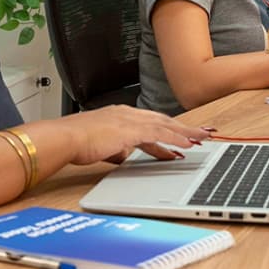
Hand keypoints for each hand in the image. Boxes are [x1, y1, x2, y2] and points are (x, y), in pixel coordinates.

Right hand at [59, 105, 211, 164]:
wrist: (65, 138)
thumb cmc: (76, 142)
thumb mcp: (102, 146)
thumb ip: (117, 148)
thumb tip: (125, 154)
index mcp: (121, 115)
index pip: (151, 122)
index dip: (169, 129)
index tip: (182, 137)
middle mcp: (128, 114)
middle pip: (163, 120)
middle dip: (184, 128)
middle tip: (203, 133)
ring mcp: (130, 120)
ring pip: (166, 125)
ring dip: (186, 132)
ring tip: (203, 139)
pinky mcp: (130, 129)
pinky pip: (160, 133)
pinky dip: (175, 139)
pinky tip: (187, 145)